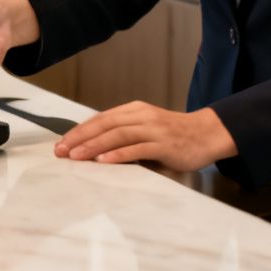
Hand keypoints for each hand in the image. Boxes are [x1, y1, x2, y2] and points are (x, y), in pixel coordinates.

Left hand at [56, 102, 235, 171]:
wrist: (208, 133)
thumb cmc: (175, 134)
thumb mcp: (146, 129)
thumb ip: (125, 135)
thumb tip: (95, 148)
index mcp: (134, 110)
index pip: (100, 119)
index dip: (79, 130)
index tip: (62, 143)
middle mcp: (141, 116)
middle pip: (104, 124)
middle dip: (80, 138)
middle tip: (61, 151)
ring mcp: (154, 129)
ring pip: (117, 135)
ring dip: (94, 146)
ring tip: (76, 156)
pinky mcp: (165, 144)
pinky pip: (138, 148)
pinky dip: (119, 154)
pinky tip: (104, 160)